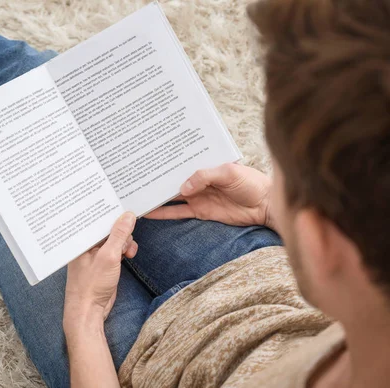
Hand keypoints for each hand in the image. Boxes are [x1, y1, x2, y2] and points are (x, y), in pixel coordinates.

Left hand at [64, 212, 136, 333]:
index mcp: (82, 239)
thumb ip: (119, 235)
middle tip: (127, 243)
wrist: (88, 311)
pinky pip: (116, 250)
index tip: (127, 209)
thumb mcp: (109, 256)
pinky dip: (123, 252)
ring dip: (125, 244)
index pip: (97, 219)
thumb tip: (128, 215)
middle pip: (109, 228)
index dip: (112, 214)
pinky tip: (128, 256)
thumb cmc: (91, 285)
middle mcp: (87, 244)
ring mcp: (95, 254)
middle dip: (122, 233)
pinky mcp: (103, 263)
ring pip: (115, 239)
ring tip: (128, 254)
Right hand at [145, 163, 275, 229]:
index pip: (180, 162)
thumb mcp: (229, 172)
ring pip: (171, 196)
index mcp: (204, 165)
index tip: (148, 159)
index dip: (166, 161)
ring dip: (156, 197)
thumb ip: (205, 176)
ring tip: (137, 196)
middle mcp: (198, 180)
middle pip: (172, 179)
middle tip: (136, 178)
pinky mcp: (199, 212)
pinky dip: (164, 214)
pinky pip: (177, 213)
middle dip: (156, 178)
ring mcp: (197, 196)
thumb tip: (183, 187)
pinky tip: (149, 213)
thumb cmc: (251, 183)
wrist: (265, 205)